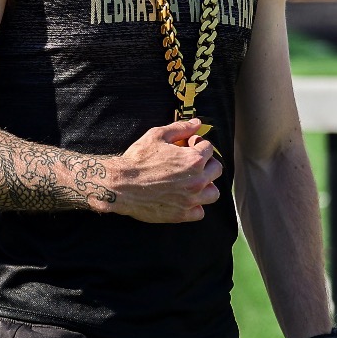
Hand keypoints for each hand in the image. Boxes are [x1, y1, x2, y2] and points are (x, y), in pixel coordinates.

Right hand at [100, 119, 221, 222]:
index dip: (197, 143)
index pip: (209, 148)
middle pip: (216, 169)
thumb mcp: (157, 136)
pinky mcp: (182, 215)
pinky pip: (200, 212)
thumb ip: (180, 128)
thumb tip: (197, 123)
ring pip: (213, 193)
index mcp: (194, 159)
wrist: (120, 185)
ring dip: (205, 186)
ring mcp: (191, 199)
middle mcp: (197, 180)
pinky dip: (195, 206)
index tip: (187, 146)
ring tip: (191, 181)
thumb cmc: (137, 159)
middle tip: (189, 163)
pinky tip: (184, 198)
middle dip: (205, 163)